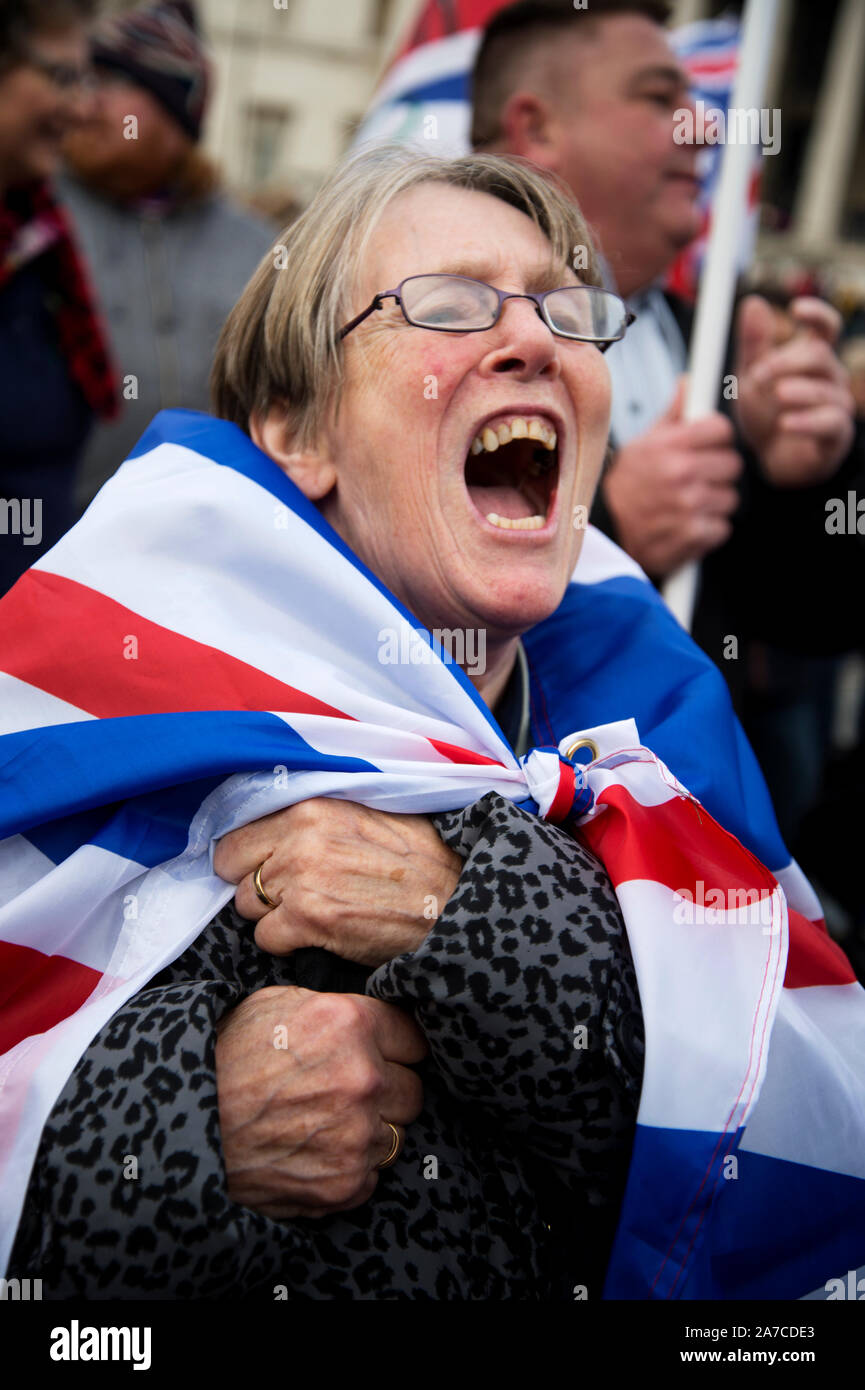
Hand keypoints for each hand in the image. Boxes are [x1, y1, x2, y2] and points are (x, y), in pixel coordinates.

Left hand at [213, 798, 462, 966]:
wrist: (453, 906)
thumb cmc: (421, 864)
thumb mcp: (372, 815)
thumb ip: (322, 815)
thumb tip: (279, 822)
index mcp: (313, 805)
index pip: (238, 831)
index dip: (251, 856)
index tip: (269, 868)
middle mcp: (301, 835)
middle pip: (235, 869)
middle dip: (258, 886)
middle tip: (294, 896)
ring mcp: (301, 877)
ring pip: (247, 906)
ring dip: (273, 916)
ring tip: (316, 913)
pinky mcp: (307, 918)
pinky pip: (266, 938)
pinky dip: (288, 944)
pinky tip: (321, 935)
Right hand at [215, 985, 427, 1216]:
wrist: (180, 1125)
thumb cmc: (224, 1058)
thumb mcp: (276, 1004)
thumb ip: (335, 1008)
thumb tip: (372, 1017)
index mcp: (350, 1025)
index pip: (413, 1038)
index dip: (394, 1048)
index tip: (380, 1056)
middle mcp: (362, 1079)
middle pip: (412, 1089)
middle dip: (386, 1091)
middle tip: (344, 1093)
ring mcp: (357, 1135)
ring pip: (394, 1134)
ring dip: (368, 1132)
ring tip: (320, 1124)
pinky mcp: (345, 1183)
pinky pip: (371, 1174)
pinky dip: (348, 1168)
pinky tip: (311, 1153)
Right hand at [602, 376, 741, 576]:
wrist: (604, 530)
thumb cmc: (626, 486)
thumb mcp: (643, 444)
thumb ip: (673, 415)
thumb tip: (690, 382)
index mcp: (671, 444)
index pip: (722, 429)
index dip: (718, 439)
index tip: (710, 447)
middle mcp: (681, 472)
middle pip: (732, 464)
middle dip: (718, 474)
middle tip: (698, 480)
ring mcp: (688, 504)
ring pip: (729, 498)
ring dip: (713, 504)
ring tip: (689, 505)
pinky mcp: (691, 534)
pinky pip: (721, 528)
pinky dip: (707, 531)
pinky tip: (686, 525)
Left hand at [734, 294, 854, 486]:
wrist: (768, 460)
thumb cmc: (765, 414)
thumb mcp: (751, 376)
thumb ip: (754, 344)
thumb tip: (753, 302)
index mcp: (811, 359)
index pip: (826, 328)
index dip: (817, 314)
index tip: (796, 309)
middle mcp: (830, 378)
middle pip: (818, 356)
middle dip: (787, 362)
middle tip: (759, 375)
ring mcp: (836, 405)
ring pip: (825, 389)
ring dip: (797, 391)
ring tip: (776, 395)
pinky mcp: (836, 434)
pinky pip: (829, 422)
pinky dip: (806, 422)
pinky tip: (785, 424)